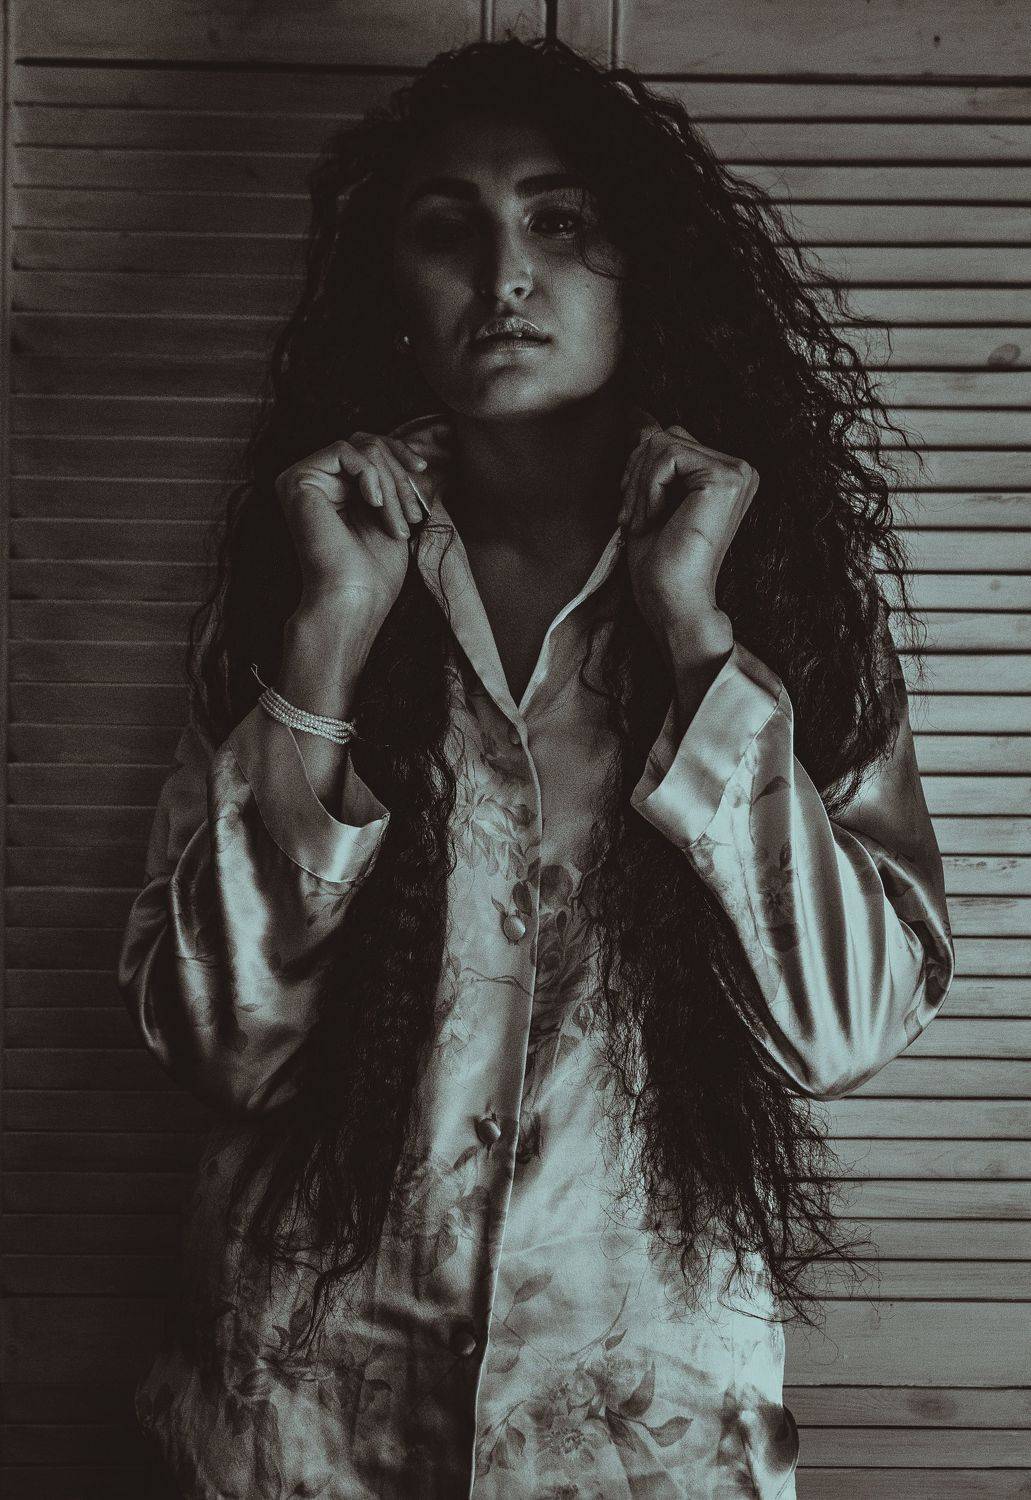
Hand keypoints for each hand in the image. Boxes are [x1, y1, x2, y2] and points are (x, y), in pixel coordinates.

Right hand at [275, 421, 452, 623]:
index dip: (399, 455)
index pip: (369, 450)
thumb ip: (391, 479)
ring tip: (397, 523)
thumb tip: (409, 453)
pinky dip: (369, 474)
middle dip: (398, 475)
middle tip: (412, 515)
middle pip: (366, 444)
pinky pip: (343, 451)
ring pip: (360, 448)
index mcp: (333, 488)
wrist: (354, 597)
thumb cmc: (374, 569)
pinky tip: (375, 503)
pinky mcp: (296, 480)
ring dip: (390, 484)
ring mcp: (302, 479)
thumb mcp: (392, 513)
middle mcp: (314, 480)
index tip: (422, 472)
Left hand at [618, 421, 757, 656]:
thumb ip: (652, 461)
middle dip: (635, 476)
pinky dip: (648, 490)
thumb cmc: (661, 565)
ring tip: (643, 524)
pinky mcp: (727, 478)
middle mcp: (739, 470)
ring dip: (639, 488)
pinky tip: (655, 522)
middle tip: (633, 520)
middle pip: (664, 437)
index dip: (638, 470)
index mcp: (724, 475)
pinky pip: (668, 456)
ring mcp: (738, 472)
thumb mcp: (651, 500)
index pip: (668, 439)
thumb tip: (640, 421)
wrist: (674, 604)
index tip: (631, 512)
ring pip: (662, 444)